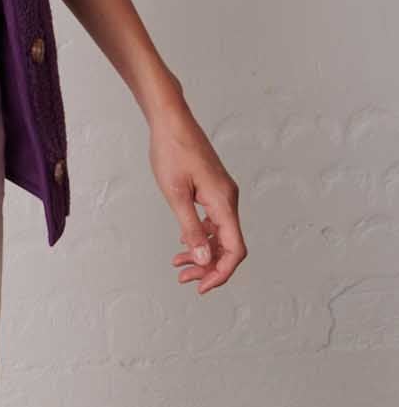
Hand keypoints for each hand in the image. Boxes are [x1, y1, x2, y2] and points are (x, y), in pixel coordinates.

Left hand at [147, 100, 246, 293]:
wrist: (171, 120)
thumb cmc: (171, 151)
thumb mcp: (175, 195)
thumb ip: (191, 229)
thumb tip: (203, 261)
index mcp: (224, 202)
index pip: (234, 249)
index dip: (221, 272)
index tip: (202, 286)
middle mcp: (228, 199)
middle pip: (228, 245)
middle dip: (208, 267)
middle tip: (184, 279)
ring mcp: (222, 193)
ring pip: (220, 234)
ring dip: (202, 252)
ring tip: (179, 265)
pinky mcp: (213, 188)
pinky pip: (214, 220)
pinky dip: (201, 235)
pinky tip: (184, 242)